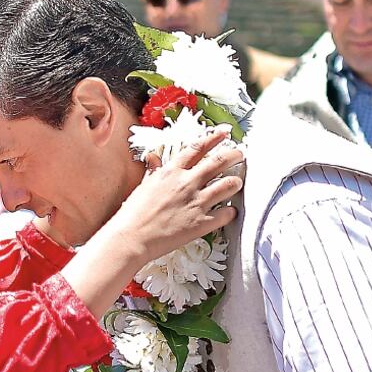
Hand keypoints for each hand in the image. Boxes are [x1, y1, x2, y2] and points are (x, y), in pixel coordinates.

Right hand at [109, 127, 244, 263]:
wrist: (131, 237)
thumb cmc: (133, 214)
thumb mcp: (143, 186)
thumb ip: (153, 170)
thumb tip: (153, 158)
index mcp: (172, 172)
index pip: (197, 148)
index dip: (214, 138)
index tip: (224, 133)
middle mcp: (187, 183)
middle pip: (219, 162)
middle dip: (234, 155)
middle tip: (240, 154)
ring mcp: (196, 202)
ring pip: (228, 185)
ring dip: (236, 182)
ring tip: (238, 182)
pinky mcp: (201, 223)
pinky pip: (226, 214)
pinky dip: (231, 212)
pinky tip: (230, 211)